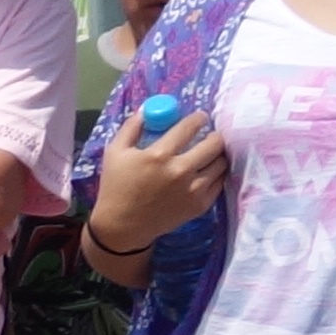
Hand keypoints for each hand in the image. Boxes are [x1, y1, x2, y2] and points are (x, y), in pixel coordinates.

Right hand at [89, 105, 228, 250]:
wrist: (122, 226)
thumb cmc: (116, 186)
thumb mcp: (114, 152)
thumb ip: (131, 127)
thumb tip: (148, 108)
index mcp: (159, 155)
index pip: (190, 127)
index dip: (198, 118)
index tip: (200, 118)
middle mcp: (180, 171)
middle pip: (214, 143)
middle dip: (214, 135)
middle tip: (210, 136)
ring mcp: (193, 189)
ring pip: (221, 163)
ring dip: (217, 155)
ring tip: (209, 155)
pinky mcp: (200, 205)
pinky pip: (220, 182)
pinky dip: (216, 174)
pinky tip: (207, 172)